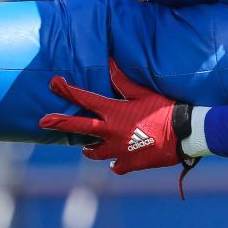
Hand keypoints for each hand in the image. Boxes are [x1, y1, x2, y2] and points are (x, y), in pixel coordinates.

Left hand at [39, 58, 188, 174]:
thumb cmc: (165, 109)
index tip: (53, 83)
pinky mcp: (128, 164)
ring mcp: (117, 150)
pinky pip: (114, 165)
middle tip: (42, 121)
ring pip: (92, 153)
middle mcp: (110, 132)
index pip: (85, 98)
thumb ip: (123, 81)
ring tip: (88, 146)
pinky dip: (114, 161)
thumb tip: (109, 61)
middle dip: (59, 122)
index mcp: (113, 112)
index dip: (67, 90)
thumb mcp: (144, 93)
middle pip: (78, 127)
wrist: (184, 133)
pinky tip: (116, 159)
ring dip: (89, 148)